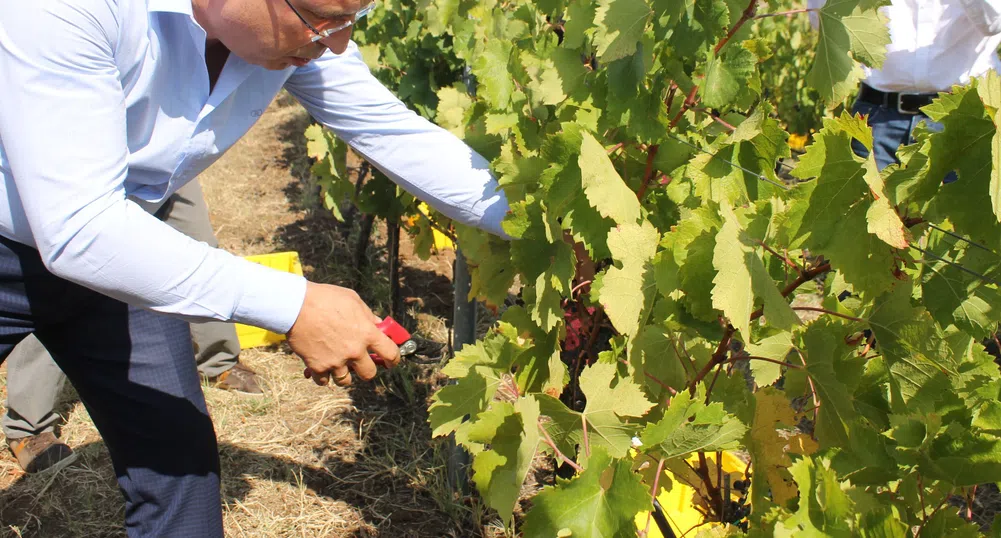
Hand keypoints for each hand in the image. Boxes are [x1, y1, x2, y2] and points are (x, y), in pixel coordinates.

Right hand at [286, 282, 400, 386]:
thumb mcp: (353, 300)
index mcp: (367, 333)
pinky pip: (324, 381)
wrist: (295, 305)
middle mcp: (354, 351)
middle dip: (366, 370)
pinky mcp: (317, 367)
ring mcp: (336, 361)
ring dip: (343, 374)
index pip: (390, 353)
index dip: (393, 359)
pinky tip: (321, 365)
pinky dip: (323, 376)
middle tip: (360, 364)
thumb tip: (377, 324)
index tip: (390, 362)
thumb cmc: (326, 298)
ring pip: (345, 381)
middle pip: (369, 374)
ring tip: (337, 363)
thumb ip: (367, 315)